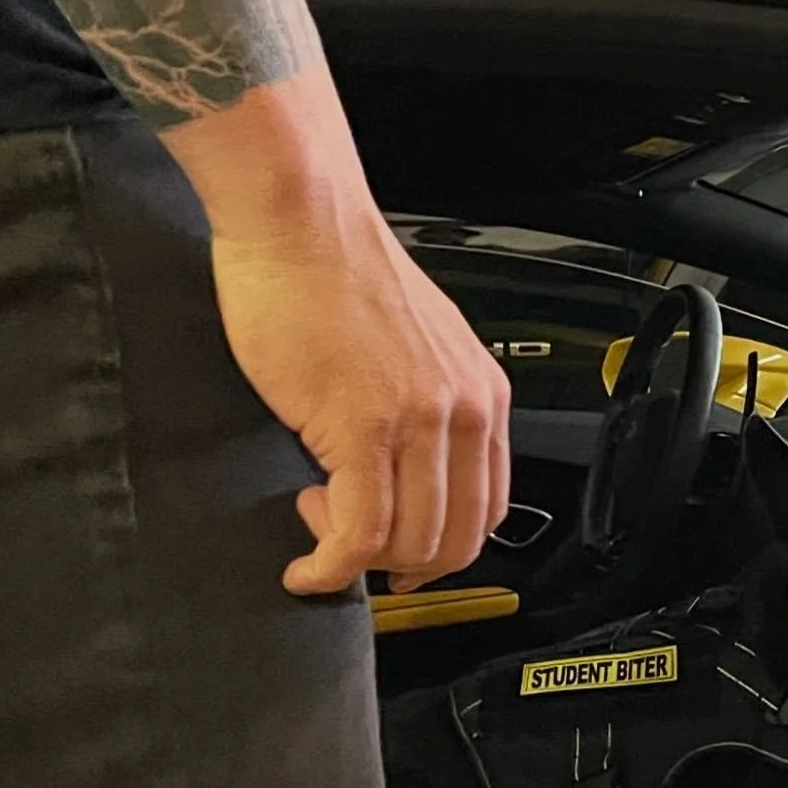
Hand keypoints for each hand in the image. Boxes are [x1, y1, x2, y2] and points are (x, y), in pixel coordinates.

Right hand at [164, 68, 511, 594]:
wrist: (299, 220)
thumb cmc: (333, 272)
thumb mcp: (412, 347)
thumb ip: (422, 407)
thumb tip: (400, 469)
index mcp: (483, 392)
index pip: (488, 508)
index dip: (441, 550)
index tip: (400, 556)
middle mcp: (464, 410)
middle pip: (456, 540)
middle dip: (401, 568)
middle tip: (351, 551)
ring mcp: (418, 421)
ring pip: (410, 543)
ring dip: (358, 563)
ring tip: (317, 530)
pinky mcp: (363, 427)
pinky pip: (358, 532)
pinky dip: (331, 566)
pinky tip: (306, 561)